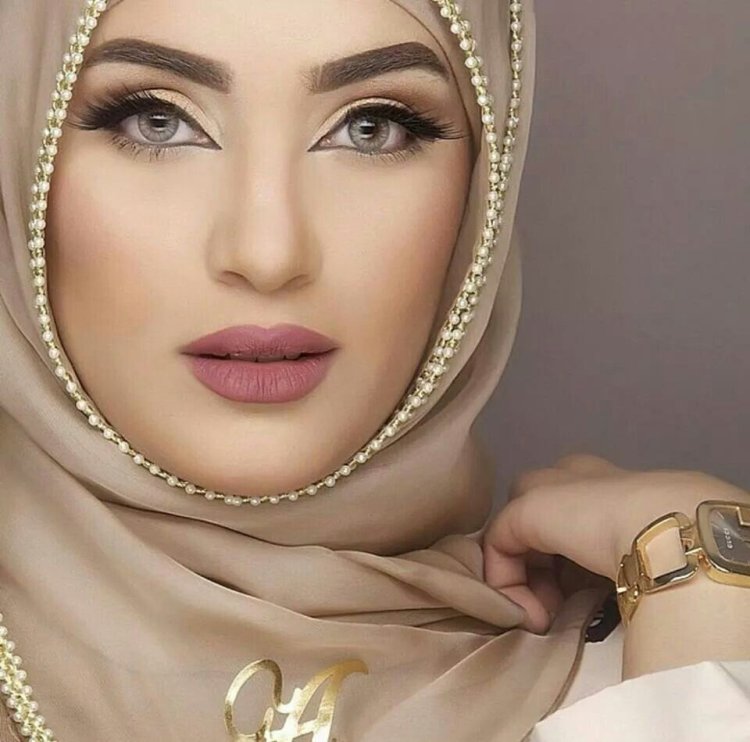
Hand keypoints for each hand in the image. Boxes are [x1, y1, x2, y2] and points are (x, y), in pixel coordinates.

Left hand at [482, 453, 749, 633]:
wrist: (669, 528)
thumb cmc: (669, 543)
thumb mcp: (638, 554)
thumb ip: (605, 564)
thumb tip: (580, 595)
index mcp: (606, 485)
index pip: (570, 515)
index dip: (566, 562)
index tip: (580, 598)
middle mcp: (571, 478)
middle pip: (535, 523)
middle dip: (541, 568)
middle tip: (559, 608)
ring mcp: (543, 489)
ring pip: (514, 535)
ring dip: (526, 583)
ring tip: (550, 617)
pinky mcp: (522, 508)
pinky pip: (497, 546)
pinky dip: (508, 585)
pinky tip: (536, 613)